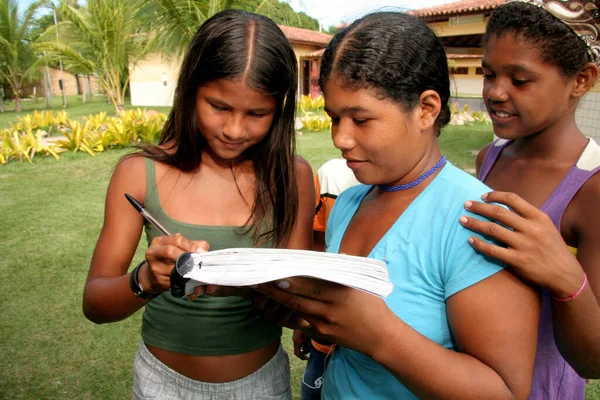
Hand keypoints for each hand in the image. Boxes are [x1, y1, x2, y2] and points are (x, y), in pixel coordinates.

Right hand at [141, 234, 208, 293]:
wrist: (153, 277)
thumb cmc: (170, 259)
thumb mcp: (178, 248)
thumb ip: (192, 245)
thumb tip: (204, 250)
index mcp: (159, 241)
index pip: (177, 239)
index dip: (191, 245)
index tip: (201, 252)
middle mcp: (153, 252)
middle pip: (170, 251)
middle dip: (187, 256)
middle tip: (198, 261)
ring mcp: (154, 267)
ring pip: (173, 267)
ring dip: (188, 270)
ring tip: (196, 270)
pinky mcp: (158, 280)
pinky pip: (175, 279)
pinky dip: (185, 279)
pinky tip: (189, 278)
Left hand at [256, 277, 393, 356]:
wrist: (380, 337)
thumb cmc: (371, 304)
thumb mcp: (361, 283)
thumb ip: (344, 268)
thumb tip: (329, 255)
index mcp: (341, 294)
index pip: (310, 286)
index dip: (291, 281)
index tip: (275, 273)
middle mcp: (330, 311)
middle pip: (297, 300)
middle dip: (275, 291)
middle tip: (258, 281)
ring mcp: (324, 326)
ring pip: (294, 312)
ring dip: (276, 302)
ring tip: (261, 291)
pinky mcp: (320, 336)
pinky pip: (299, 323)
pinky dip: (286, 314)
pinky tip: (274, 306)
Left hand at [459, 191, 583, 297]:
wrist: (565, 274)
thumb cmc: (552, 249)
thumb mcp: (546, 227)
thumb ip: (527, 217)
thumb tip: (503, 206)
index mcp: (538, 217)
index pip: (513, 199)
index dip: (495, 195)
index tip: (482, 196)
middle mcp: (531, 228)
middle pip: (498, 212)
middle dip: (479, 207)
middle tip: (466, 204)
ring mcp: (524, 244)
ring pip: (492, 229)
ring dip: (475, 223)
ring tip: (462, 220)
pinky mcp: (517, 260)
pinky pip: (492, 250)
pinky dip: (479, 244)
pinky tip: (470, 240)